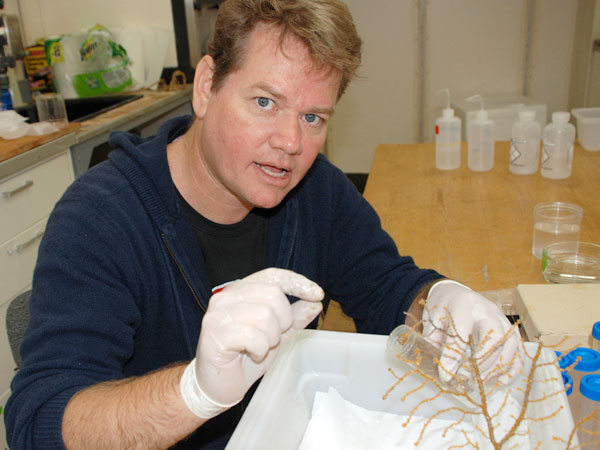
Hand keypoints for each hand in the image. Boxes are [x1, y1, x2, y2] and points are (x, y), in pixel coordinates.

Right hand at [180, 268, 323, 417]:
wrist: (217, 386)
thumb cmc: (245, 357)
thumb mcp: (277, 334)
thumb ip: (295, 317)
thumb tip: (315, 302)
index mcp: (241, 290)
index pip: (273, 275)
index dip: (297, 282)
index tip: (317, 294)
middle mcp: (226, 296)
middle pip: (273, 294)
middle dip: (283, 320)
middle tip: (272, 338)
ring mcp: (218, 313)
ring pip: (265, 315)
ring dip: (271, 338)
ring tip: (259, 348)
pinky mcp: (214, 333)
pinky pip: (254, 336)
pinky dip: (260, 350)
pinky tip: (252, 355)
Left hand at [422, 280, 522, 385]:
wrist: (454, 292)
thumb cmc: (442, 307)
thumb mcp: (431, 320)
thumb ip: (435, 342)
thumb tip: (442, 370)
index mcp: (463, 304)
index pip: (461, 333)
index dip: (454, 357)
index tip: (446, 375)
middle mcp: (487, 310)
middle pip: (493, 338)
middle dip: (481, 363)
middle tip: (466, 377)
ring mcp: (501, 318)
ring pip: (509, 345)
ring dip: (496, 367)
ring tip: (480, 380)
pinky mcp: (509, 328)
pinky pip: (518, 349)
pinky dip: (513, 367)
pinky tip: (501, 379)